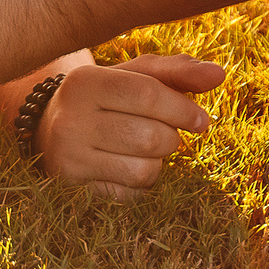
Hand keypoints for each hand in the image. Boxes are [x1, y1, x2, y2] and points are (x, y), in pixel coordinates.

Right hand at [37, 56, 225, 196]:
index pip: (148, 94)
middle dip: (171, 138)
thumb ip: (176, 72)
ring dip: (157, 163)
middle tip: (164, 133)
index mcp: (85, 81)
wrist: (49, 132)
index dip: (183, 109)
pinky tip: (125, 168)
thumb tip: (218, 75)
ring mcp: (69, 159)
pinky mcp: (73, 191)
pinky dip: (140, 185)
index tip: (202, 120)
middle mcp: (70, 119)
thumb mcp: (133, 77)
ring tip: (142, 150)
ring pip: (143, 171)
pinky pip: (131, 196)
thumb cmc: (105, 99)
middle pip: (150, 136)